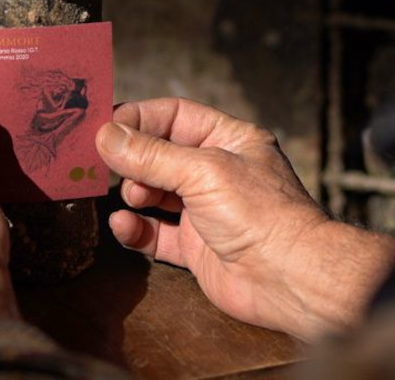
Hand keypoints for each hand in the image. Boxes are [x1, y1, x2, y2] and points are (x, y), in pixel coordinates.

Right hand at [96, 98, 394, 341]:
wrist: (290, 278)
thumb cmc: (261, 213)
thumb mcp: (203, 171)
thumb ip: (152, 155)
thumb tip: (106, 135)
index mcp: (230, 139)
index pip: (175, 116)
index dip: (140, 118)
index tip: (105, 126)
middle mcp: (217, 171)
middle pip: (160, 154)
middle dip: (133, 159)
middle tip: (106, 164)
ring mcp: (206, 210)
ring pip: (155, 194)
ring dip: (134, 193)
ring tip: (132, 196)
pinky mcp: (196, 246)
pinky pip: (156, 232)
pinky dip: (136, 229)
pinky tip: (124, 225)